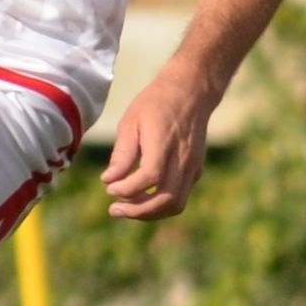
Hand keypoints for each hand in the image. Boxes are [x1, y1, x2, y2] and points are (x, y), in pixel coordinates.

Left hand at [100, 71, 212, 220]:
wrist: (192, 92)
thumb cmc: (156, 103)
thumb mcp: (131, 121)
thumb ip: (122, 154)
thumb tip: (109, 181)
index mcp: (164, 143)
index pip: (150, 177)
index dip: (128, 189)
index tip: (110, 190)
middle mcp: (183, 158)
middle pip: (166, 199)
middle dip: (138, 211)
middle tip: (114, 210)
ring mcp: (193, 166)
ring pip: (176, 204)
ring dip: (150, 213)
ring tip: (127, 209)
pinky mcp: (196, 170)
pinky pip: (180, 197)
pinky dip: (160, 205)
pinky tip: (142, 199)